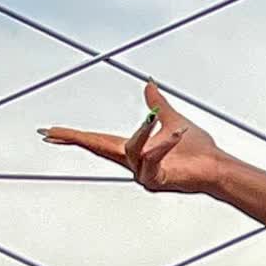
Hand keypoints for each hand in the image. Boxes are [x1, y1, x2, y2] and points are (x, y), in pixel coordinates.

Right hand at [38, 80, 220, 194]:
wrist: (216, 167)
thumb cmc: (199, 150)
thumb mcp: (173, 120)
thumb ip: (158, 104)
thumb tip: (149, 84)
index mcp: (134, 148)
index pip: (97, 140)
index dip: (75, 135)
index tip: (52, 132)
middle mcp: (134, 162)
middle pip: (97, 148)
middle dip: (73, 139)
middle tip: (49, 133)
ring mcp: (142, 173)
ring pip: (131, 148)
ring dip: (146, 133)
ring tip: (163, 123)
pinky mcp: (155, 180)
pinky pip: (151, 158)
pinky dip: (163, 145)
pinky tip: (176, 135)